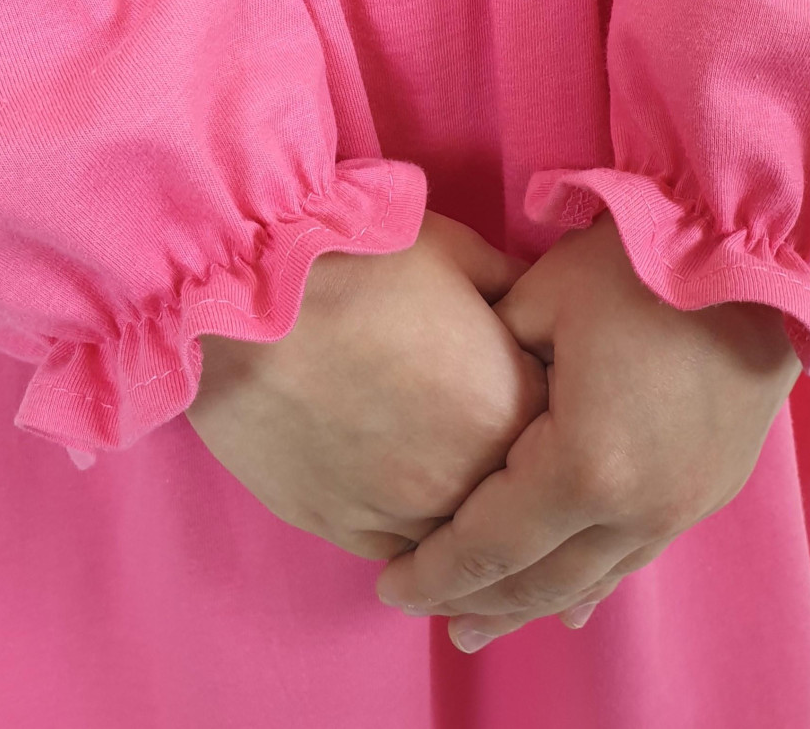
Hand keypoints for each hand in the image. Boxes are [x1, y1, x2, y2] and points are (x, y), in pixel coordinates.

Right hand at [186, 209, 548, 559]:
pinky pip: (400, 557)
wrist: (242, 293)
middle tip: (492, 432)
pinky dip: (414, 538)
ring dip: (468, 515)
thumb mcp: (456, 253)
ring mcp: (401, 511)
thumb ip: (513, 292)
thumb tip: (537, 314)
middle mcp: (469, 476)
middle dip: (518, 468)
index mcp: (510, 404)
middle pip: (521, 498)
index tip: (536, 389)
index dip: (557, 409)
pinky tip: (410, 505)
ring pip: (463, 543)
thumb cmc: (354, 258)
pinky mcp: (338, 527)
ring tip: (453, 473)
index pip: (568, 431)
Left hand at [374, 212, 802, 648]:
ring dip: (534, 602)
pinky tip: (576, 599)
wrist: (755, 251)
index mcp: (584, 467)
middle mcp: (637, 507)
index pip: (491, 544)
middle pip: (539, 580)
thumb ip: (492, 363)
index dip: (435, 571)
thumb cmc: (641, 263)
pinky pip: (637, 553)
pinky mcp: (710, 488)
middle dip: (477, 600)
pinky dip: (594, 578)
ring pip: (592, 578)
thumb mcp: (541, 298)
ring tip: (484, 620)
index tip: (389, 584)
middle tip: (428, 613)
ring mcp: (682, 504)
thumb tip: (466, 394)